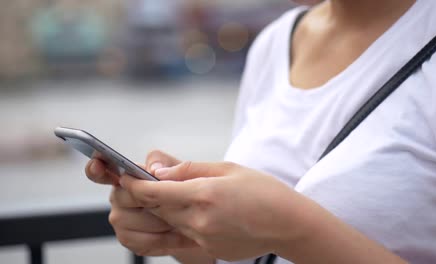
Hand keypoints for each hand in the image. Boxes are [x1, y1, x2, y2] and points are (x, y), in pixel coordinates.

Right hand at [85, 150, 214, 262]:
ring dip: (162, 221)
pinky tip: (178, 233)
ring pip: (136, 222)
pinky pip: (144, 241)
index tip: (96, 164)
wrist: (192, 216)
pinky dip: (165, 238)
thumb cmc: (181, 188)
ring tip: (180, 219)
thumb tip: (154, 168)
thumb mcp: (176, 168)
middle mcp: (118, 196)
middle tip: (174, 202)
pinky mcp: (129, 239)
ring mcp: (120, 219)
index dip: (96, 168)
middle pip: (126, 198)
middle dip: (153, 201)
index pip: (102, 171)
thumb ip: (163, 162)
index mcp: (126, 175)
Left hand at [119, 161, 302, 260]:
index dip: (133, 184)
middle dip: (144, 196)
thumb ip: (188, 170)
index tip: (124, 176)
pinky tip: (186, 214)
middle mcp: (199, 220)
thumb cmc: (263, 191)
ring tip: (167, 196)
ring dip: (159, 211)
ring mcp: (202, 240)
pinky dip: (176, 225)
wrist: (288, 223)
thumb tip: (157, 171)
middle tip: (142, 182)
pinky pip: (181, 238)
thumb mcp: (227, 168)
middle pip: (155, 209)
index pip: (153, 191)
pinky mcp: (207, 251)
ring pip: (166, 224)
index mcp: (204, 194)